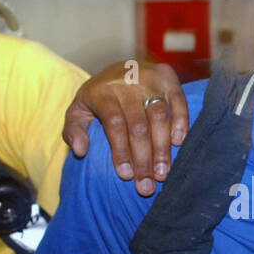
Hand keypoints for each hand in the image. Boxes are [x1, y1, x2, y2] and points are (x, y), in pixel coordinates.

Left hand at [63, 61, 187, 196]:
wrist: (118, 67)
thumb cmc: (98, 98)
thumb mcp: (77, 111)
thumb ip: (73, 131)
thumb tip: (80, 150)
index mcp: (102, 92)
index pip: (115, 124)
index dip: (122, 151)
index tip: (126, 176)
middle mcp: (127, 83)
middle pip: (138, 125)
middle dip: (143, 159)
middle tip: (147, 185)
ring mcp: (149, 78)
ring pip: (159, 116)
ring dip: (162, 148)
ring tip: (162, 173)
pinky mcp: (167, 76)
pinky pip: (178, 100)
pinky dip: (180, 122)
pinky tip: (178, 143)